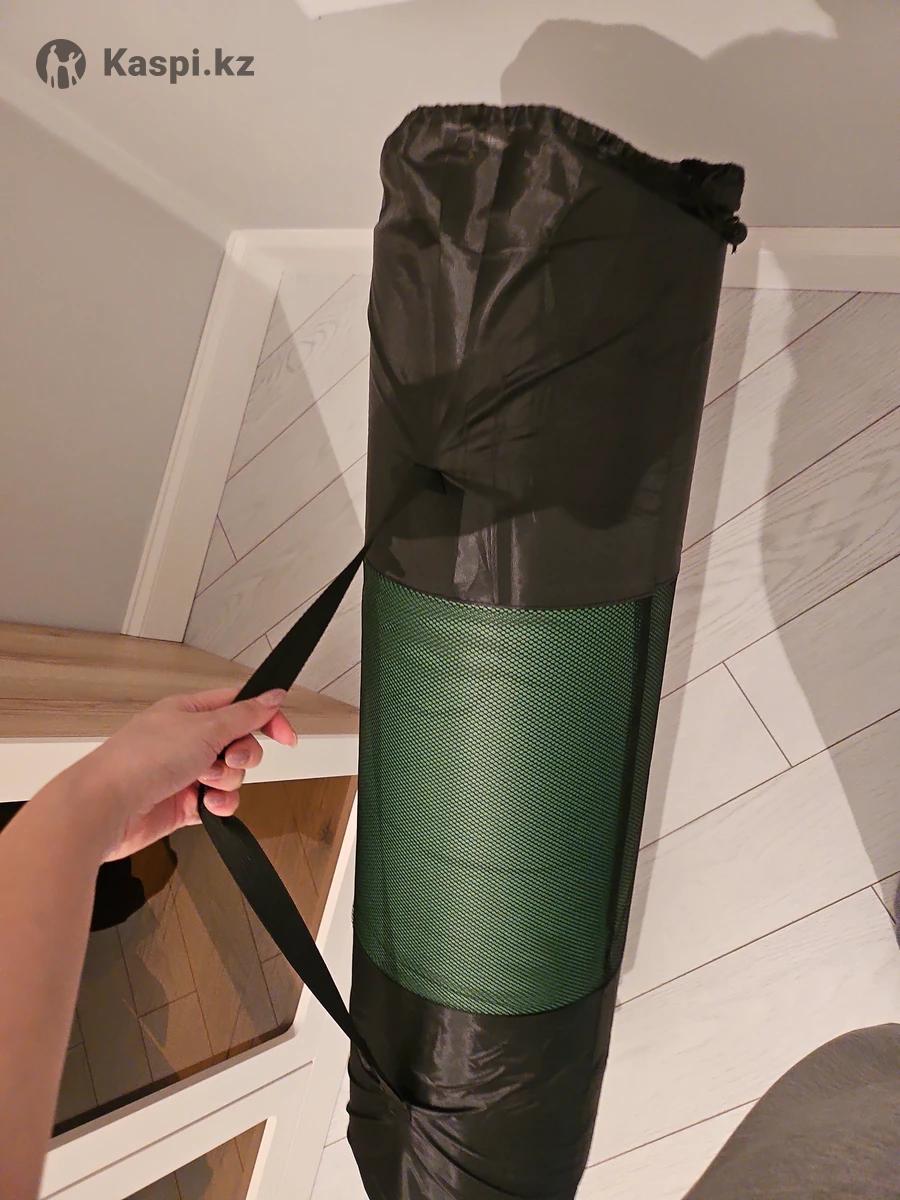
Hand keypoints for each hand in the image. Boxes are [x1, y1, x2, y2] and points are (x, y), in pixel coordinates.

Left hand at [66, 686, 296, 861]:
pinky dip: (218, 805)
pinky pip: (218, 802)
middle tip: (228, 760)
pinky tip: (206, 806)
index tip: (287, 737)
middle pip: (240, 743)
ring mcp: (185, 772)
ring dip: (227, 783)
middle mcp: (188, 739)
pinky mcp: (183, 803)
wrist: (106, 807)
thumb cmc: (141, 760)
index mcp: (190, 711)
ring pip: (231, 776)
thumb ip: (245, 715)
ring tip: (204, 785)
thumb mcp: (204, 728)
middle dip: (243, 756)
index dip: (267, 718)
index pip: (241, 706)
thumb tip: (273, 695)